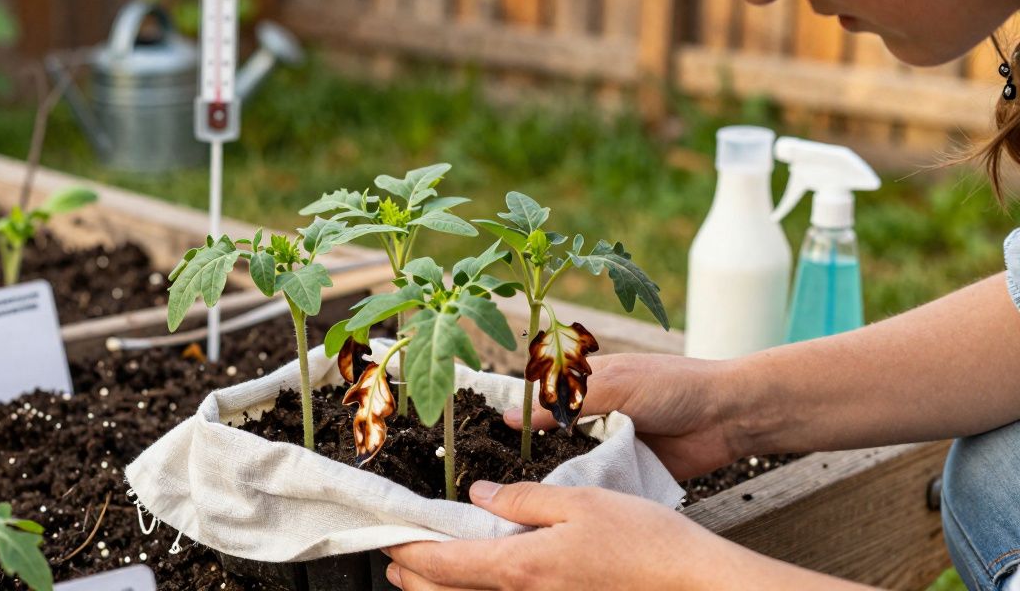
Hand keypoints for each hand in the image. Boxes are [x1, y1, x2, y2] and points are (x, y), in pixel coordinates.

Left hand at [384, 481, 862, 590]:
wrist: (695, 587)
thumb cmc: (647, 543)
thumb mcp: (579, 501)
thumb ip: (522, 500)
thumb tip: (479, 497)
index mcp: (519, 569)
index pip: (440, 565)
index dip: (405, 551)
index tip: (383, 538)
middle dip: (413, 577)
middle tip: (393, 558)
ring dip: (442, 590)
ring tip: (426, 572)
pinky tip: (488, 579)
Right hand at [506, 353, 747, 479]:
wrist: (728, 417)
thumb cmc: (673, 386)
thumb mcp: (615, 384)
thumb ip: (566, 402)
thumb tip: (511, 417)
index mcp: (586, 381)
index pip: (539, 393)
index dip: (513, 409)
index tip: (482, 426)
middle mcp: (592, 411)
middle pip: (548, 431)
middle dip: (527, 446)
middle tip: (495, 466)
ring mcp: (607, 441)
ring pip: (567, 459)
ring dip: (552, 469)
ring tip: (519, 486)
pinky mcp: (624, 469)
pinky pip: (593, 480)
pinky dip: (580, 487)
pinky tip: (557, 497)